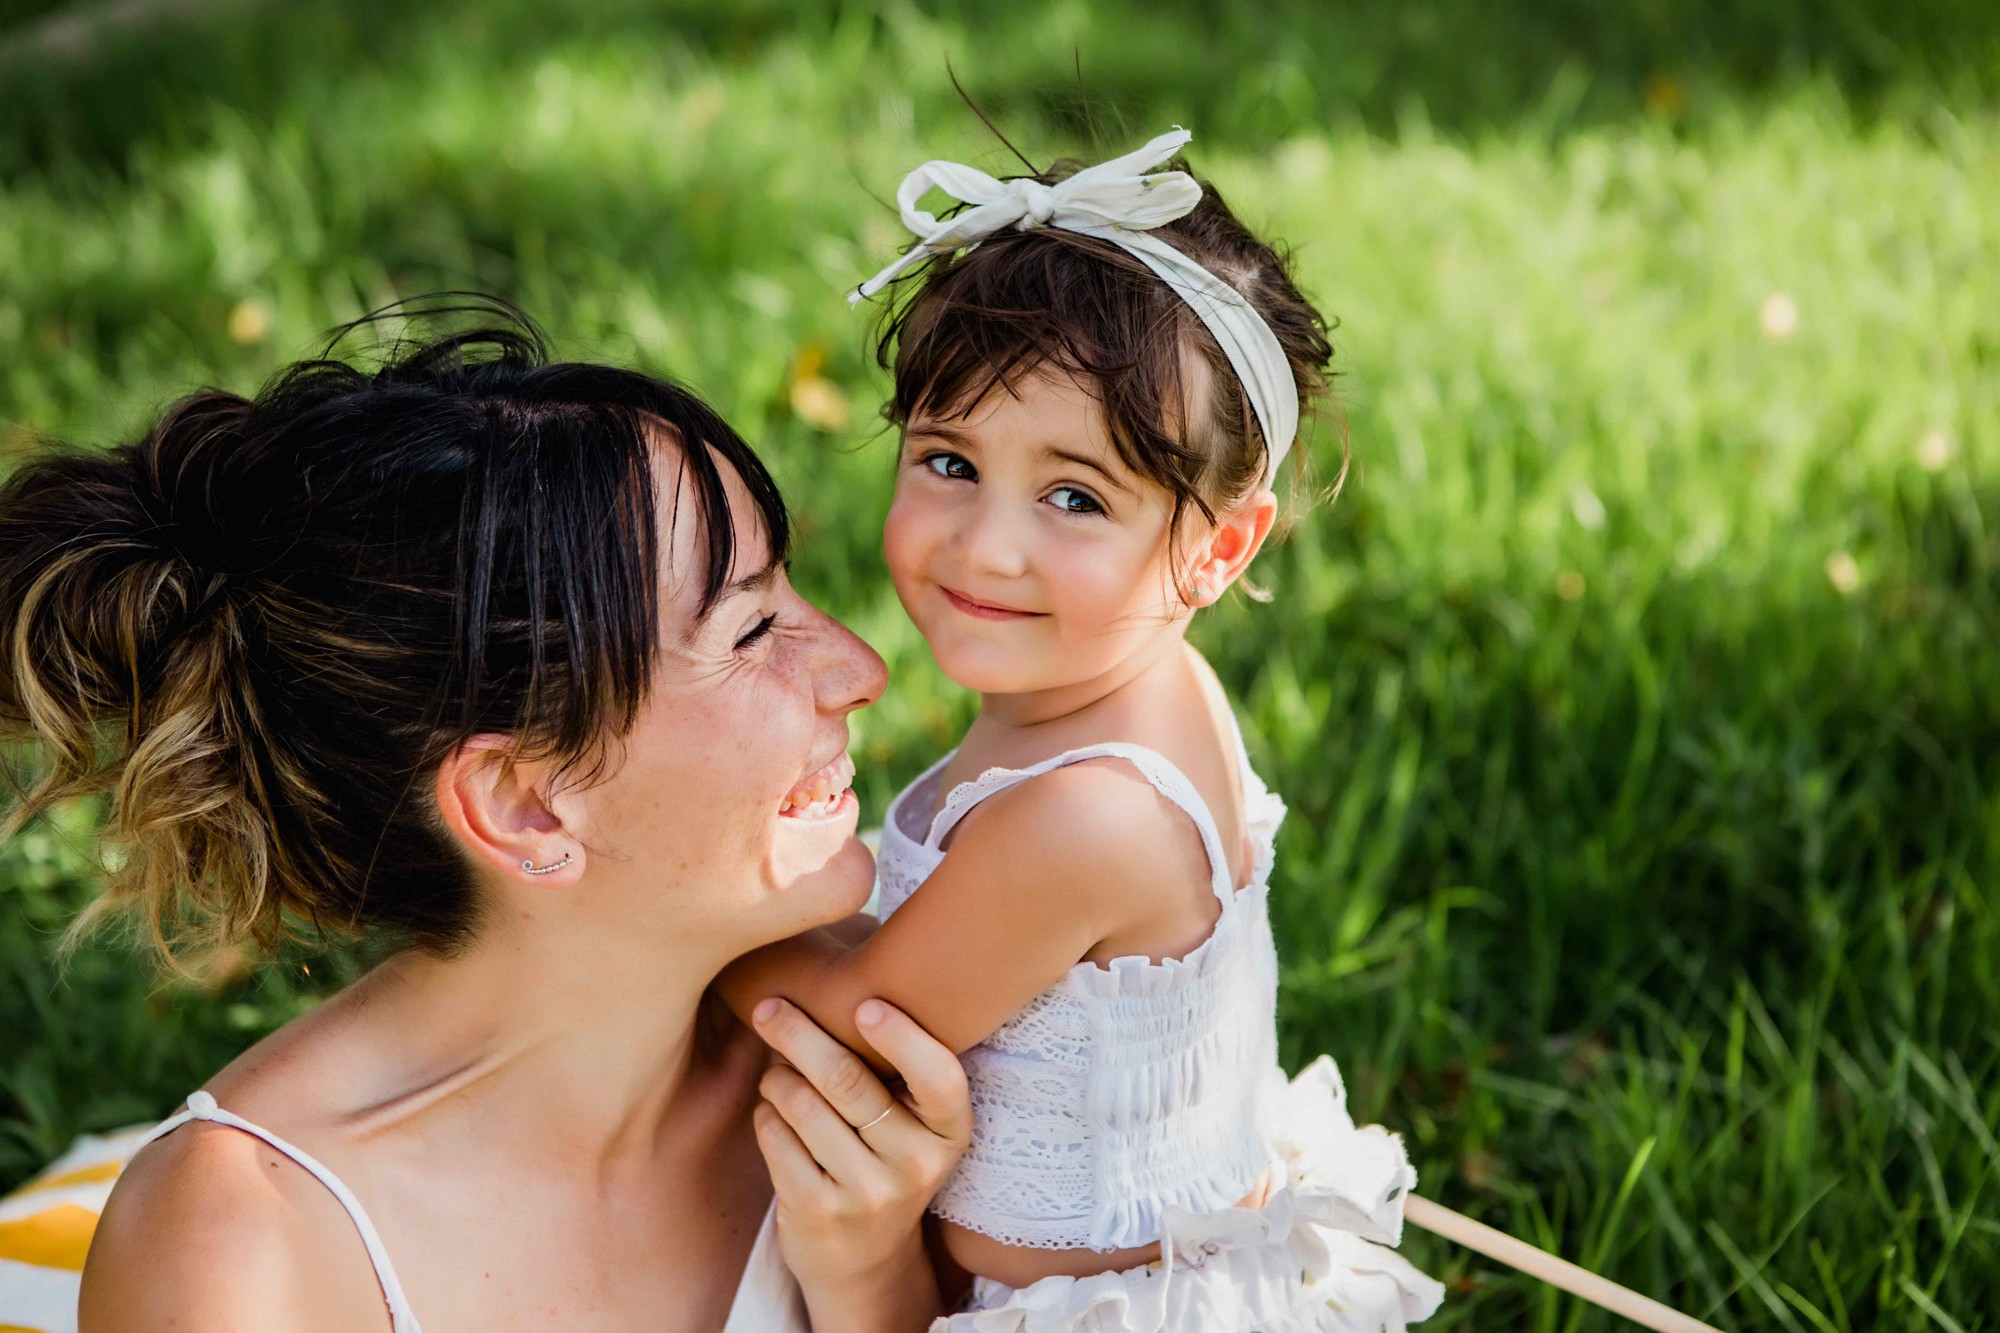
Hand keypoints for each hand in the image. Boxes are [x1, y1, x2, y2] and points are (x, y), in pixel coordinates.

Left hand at [750, 996, 970, 1321]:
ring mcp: (867, 1193)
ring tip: (777, 1074)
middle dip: (799, 1033)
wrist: (866, 1260)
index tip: (865, 1004)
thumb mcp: (913, 1125)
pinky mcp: (817, 1212)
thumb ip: (893, 1069)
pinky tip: (774, 1115)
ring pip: (802, 1103)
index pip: (939, 1078)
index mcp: (949, 1132)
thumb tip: (832, 989)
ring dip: (777, 1078)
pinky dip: (765, 1114)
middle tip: (769, 1007)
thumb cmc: (884, 1159)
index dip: (902, 1038)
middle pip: (847, 1079)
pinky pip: (775, 1136)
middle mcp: (915, 1165)